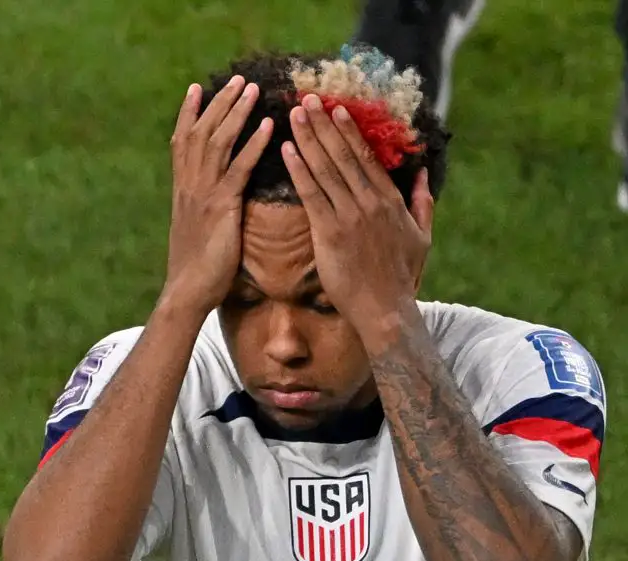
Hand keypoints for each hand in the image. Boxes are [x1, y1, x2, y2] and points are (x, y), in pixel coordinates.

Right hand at [161, 78, 272, 316]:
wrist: (186, 291)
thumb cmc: (194, 268)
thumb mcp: (195, 229)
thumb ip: (203, 207)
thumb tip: (212, 198)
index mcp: (182, 190)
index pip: (181, 142)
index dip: (189, 114)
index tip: (197, 88)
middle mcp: (188, 186)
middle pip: (200, 132)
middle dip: (218, 103)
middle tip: (235, 78)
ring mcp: (203, 194)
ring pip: (217, 143)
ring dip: (236, 113)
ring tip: (252, 89)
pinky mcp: (221, 207)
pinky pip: (239, 168)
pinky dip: (253, 145)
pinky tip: (268, 127)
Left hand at [281, 94, 433, 343]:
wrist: (385, 311)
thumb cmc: (401, 278)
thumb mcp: (422, 236)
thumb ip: (422, 202)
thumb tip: (424, 174)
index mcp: (390, 200)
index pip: (366, 157)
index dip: (349, 131)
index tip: (335, 108)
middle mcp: (370, 202)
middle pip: (342, 155)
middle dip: (323, 125)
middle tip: (307, 98)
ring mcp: (349, 216)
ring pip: (325, 169)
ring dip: (308, 139)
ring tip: (294, 115)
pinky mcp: (330, 233)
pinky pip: (311, 195)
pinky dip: (298, 170)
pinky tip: (286, 151)